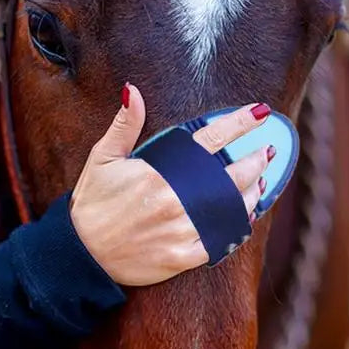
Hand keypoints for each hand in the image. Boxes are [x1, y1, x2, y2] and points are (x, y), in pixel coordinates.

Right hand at [70, 84, 272, 285]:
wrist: (81, 255)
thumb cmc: (92, 204)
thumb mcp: (102, 158)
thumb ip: (124, 125)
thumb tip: (133, 91)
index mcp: (159, 173)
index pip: (210, 140)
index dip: (239, 123)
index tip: (260, 112)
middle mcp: (175, 201)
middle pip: (232, 177)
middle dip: (256, 162)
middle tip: (266, 152)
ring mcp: (181, 231)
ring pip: (232, 211)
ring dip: (252, 194)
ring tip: (261, 183)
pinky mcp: (182, 258)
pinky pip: (221, 242)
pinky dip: (236, 229)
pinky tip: (245, 219)